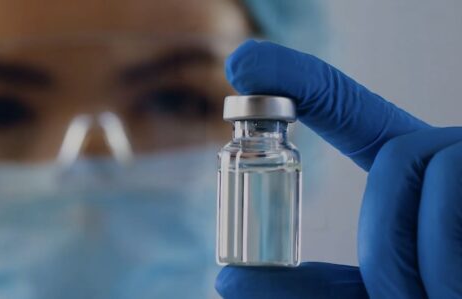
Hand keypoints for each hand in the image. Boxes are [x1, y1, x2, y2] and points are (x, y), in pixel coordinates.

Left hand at [215, 40, 461, 297]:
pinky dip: (448, 263)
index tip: (245, 65)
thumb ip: (319, 289)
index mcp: (419, 184)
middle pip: (402, 155)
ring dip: (423, 262)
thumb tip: (230, 277)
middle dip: (388, 241)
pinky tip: (458, 291)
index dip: (302, 80)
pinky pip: (460, 193)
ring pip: (433, 170)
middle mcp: (461, 159)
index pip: (356, 113)